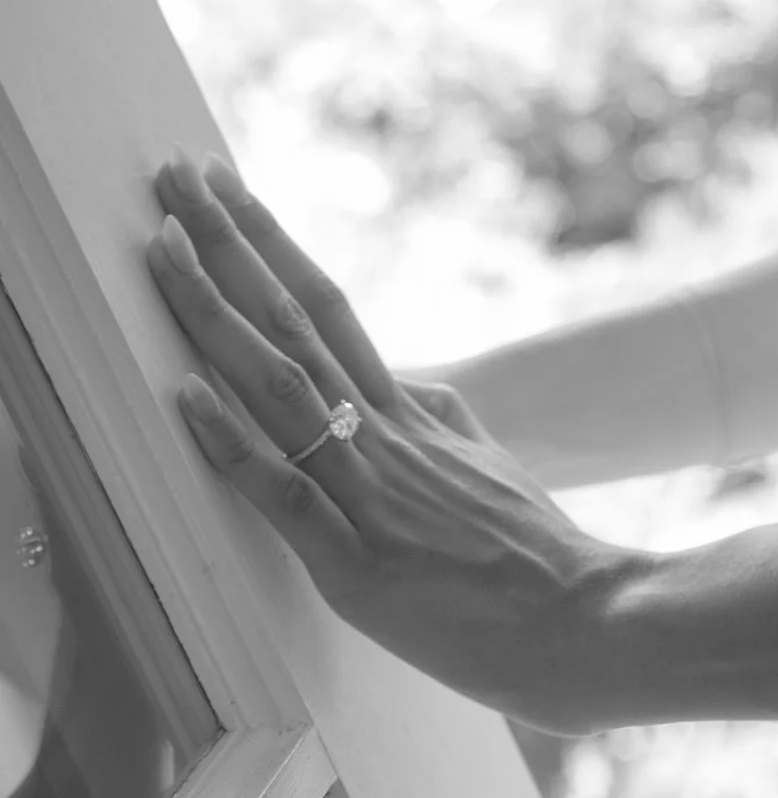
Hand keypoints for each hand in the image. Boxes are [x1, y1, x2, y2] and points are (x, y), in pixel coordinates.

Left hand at [144, 154, 633, 732]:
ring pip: (279, 384)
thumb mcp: (494, 470)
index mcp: (411, 417)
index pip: (328, 308)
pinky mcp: (358, 567)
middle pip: (293, 321)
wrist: (594, 622)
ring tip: (162, 245)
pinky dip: (232, 442)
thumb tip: (415, 389)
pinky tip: (186, 395)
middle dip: (227, 245)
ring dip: (213, 311)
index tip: (227, 193)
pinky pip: (286, 493)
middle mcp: (386, 436)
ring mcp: (371, 495)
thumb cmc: (544, 562)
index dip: (271, 247)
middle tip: (176, 175)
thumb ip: (447, 426)